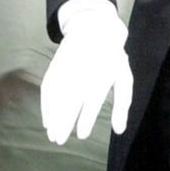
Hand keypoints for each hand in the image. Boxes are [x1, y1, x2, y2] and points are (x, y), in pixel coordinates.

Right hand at [40, 0, 133, 145]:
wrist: (94, 29)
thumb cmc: (112, 60)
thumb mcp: (123, 79)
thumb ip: (122, 106)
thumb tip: (119, 131)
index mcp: (101, 76)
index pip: (91, 101)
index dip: (85, 119)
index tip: (81, 134)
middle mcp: (82, 73)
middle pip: (69, 100)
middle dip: (63, 122)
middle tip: (60, 140)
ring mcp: (66, 69)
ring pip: (56, 96)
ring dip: (52, 117)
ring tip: (52, 135)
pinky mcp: (55, 67)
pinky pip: (47, 89)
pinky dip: (45, 105)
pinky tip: (47, 120)